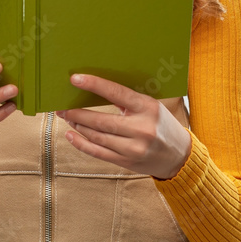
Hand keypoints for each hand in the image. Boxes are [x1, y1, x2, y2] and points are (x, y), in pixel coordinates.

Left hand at [56, 73, 191, 179]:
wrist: (179, 156)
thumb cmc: (161, 125)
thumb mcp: (150, 106)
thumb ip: (128, 100)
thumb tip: (94, 89)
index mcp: (148, 108)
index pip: (116, 93)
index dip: (94, 85)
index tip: (75, 79)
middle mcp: (142, 129)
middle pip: (101, 120)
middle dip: (77, 112)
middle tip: (61, 106)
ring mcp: (134, 148)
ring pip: (97, 137)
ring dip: (78, 126)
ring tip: (67, 117)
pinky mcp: (127, 162)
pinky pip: (98, 153)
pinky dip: (82, 144)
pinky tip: (71, 135)